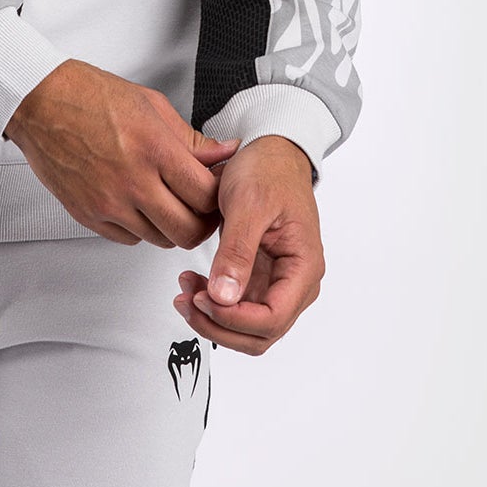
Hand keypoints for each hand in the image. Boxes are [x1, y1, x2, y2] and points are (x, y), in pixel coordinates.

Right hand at [4, 60, 240, 247]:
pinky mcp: (88, 216)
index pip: (205, 195)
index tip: (216, 192)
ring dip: (170, 226)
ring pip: (159, 240)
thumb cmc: (91, 96)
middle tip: (199, 208)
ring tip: (167, 202)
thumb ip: (191, 138)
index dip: (218, 198)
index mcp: (153, 149)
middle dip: (201, 223)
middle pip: (187, 231)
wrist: (41, 103)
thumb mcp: (151, 105)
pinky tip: (138, 204)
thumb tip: (224, 153)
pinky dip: (140, 228)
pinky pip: (129, 239)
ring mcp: (108, 203)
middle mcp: (132, 181)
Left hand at [172, 135, 323, 353]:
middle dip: (220, 326)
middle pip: (260, 333)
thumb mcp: (249, 204)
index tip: (205, 299)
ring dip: (214, 318)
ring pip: (246, 326)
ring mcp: (277, 282)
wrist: (270, 153)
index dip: (235, 319)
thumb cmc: (268, 171)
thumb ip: (237, 252)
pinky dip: (213, 303)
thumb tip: (224, 297)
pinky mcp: (259, 276)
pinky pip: (237, 306)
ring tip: (184, 291)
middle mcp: (295, 282)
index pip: (273, 318)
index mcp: (303, 267)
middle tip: (187, 301)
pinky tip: (192, 283)